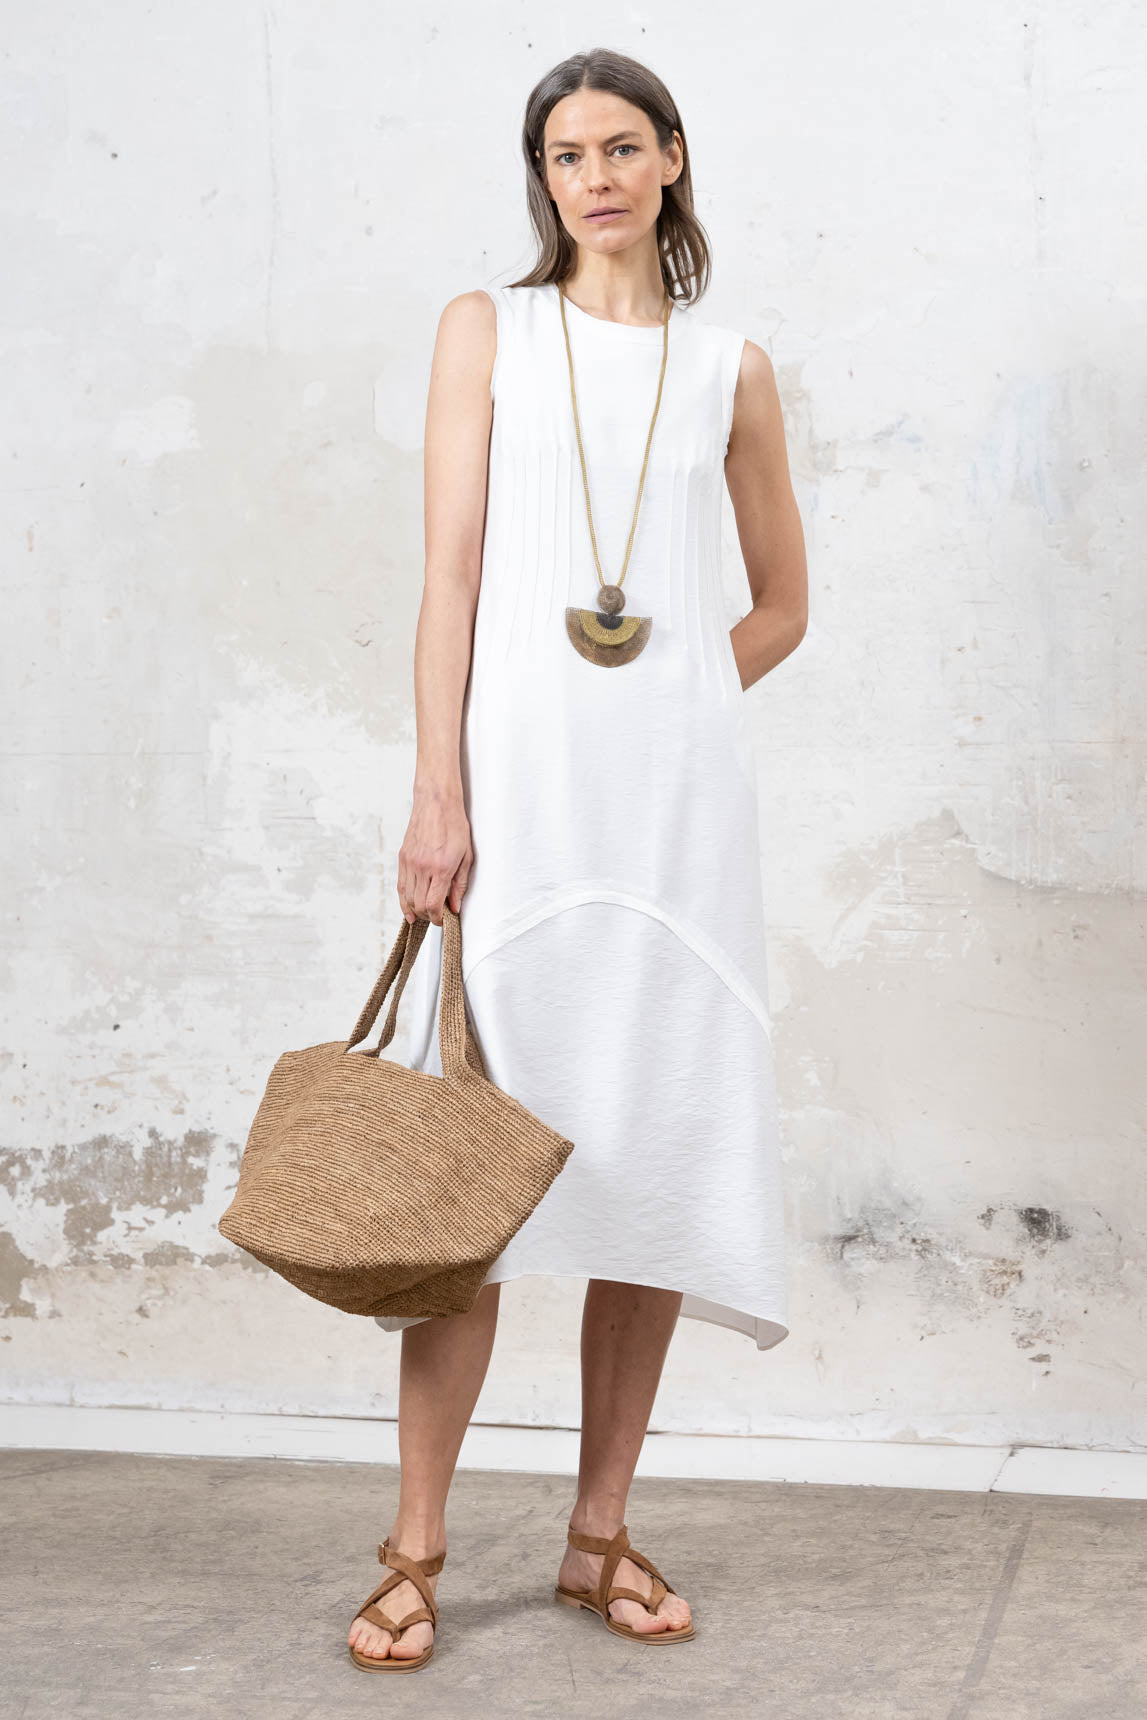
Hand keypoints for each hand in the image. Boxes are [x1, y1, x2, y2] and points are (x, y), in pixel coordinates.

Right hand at [397, 785, 472, 926]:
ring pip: (407, 897)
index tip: (443, 920)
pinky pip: (401, 885)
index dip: (437, 918)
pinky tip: (409, 907)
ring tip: (423, 915)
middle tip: (436, 918)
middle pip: (418, 904)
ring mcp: (409, 862)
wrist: (436, 802)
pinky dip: (404, 899)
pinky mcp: (402, 857)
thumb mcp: (466, 856)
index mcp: (440, 868)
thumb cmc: (454, 825)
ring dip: (415, 910)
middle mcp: (422, 867)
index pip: (433, 904)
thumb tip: (455, 906)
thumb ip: (460, 884)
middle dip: (427, 916)